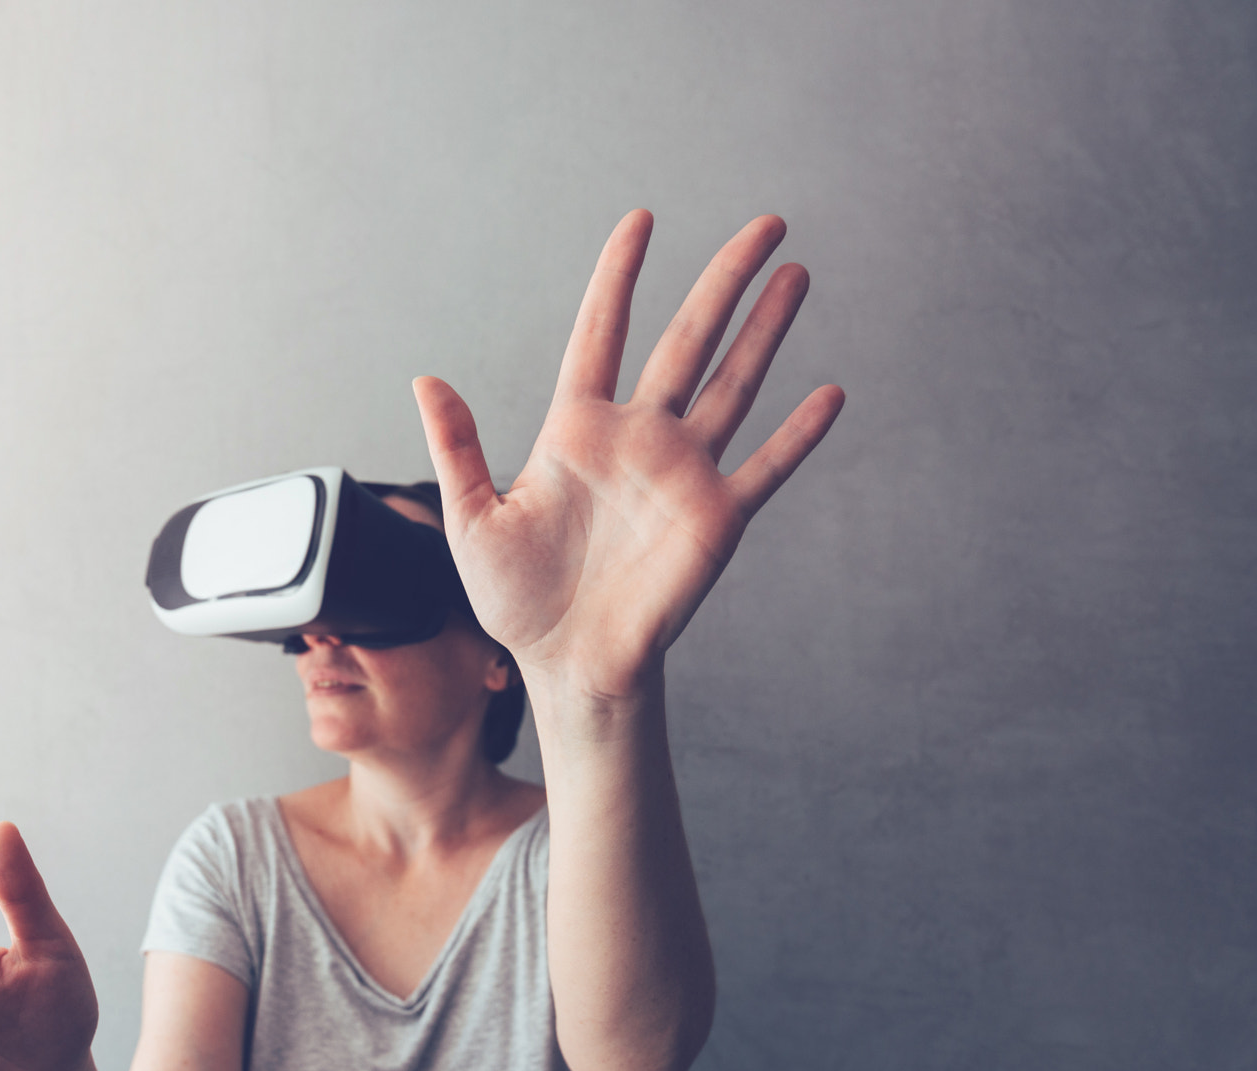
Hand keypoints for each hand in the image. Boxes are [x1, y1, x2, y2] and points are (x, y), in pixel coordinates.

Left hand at [414, 211, 844, 699]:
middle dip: (725, 280)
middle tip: (766, 223)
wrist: (565, 662)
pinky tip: (831, 394)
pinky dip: (799, 435)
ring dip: (768, 331)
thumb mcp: (472, 518)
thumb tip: (425, 378)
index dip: (620, 277)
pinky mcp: (716, 518)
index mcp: (576, 428)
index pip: (602, 332)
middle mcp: (637, 438)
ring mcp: (682, 474)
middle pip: (688, 340)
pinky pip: (766, 467)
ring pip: (735, 385)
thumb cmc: (514, 597)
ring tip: (797, 274)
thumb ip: (458, 446)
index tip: (641, 221)